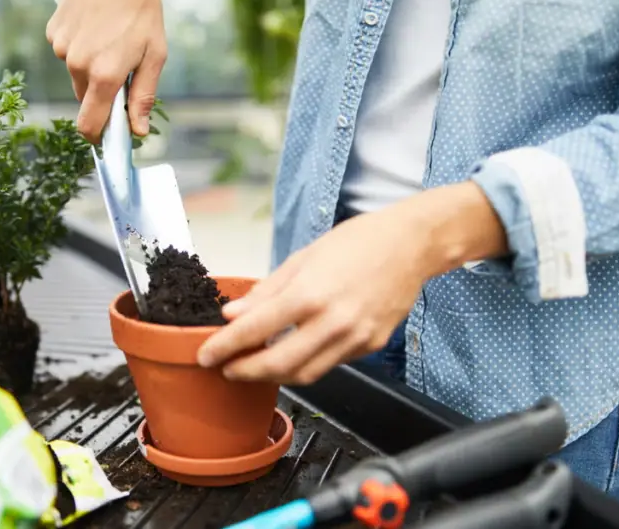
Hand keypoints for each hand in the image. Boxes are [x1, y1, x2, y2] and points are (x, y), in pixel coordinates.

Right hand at [46, 0, 166, 142]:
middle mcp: (78, 65)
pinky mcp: (54, 33)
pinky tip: (94, 27)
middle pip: (85, 98)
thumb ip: (144, 96)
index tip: (106, 137)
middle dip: (101, 92)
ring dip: (91, 67)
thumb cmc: (140, 10)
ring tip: (109, 39)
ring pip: (76, 74)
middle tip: (120, 67)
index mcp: (104, 75)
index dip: (97, 135)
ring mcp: (62, 48)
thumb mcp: (154, 55)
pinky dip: (80, 48)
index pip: (89, 124)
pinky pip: (67, 52)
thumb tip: (139, 131)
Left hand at [196, 183, 507, 385]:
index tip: (206, 355)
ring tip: (255, 365)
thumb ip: (267, 291)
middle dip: (245, 373)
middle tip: (227, 369)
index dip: (224, 347)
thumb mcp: (304, 258)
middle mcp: (333, 322)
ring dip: (274, 375)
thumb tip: (232, 315)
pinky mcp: (370, 346)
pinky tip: (293, 352)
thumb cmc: (358, 242)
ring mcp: (355, 339)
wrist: (412, 244)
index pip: (254, 331)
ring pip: (305, 374)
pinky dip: (306, 363)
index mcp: (310, 294)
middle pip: (278, 366)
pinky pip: (330, 364)